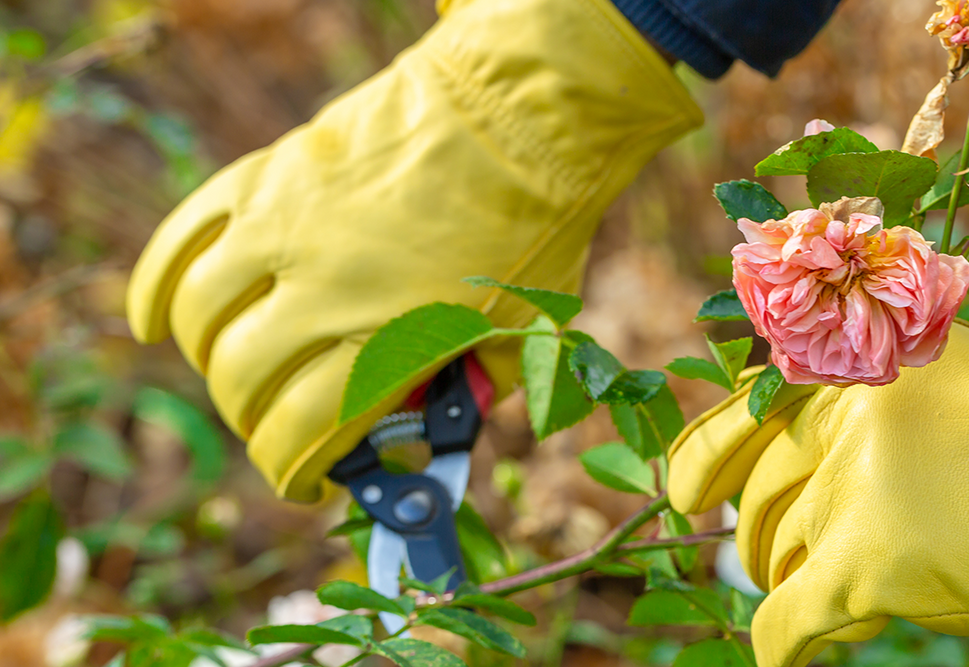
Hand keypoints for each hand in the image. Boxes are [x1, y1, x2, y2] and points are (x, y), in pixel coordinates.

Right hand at [127, 0, 700, 501]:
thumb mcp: (524, 334)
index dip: (293, 474)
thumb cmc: (534, 229)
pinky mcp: (265, 181)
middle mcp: (326, 290)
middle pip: (242, 384)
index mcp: (393, 339)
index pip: (302, 434)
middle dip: (253, 421)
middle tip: (278, 423)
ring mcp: (285, 231)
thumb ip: (475, 390)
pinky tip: (151, 326)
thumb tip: (433, 429)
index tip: (304, 484)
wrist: (518, 118)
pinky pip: (180, 243)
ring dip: (209, 359)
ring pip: (201, 320)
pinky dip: (154, 291)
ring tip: (238, 369)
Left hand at [667, 322, 968, 666]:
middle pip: (763, 498)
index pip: (745, 416)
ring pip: (775, 556)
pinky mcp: (863, 568)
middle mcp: (839, 426)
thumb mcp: (960, 365)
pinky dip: (778, 641)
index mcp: (856, 371)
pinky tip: (782, 652)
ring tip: (812, 588)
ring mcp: (848, 496)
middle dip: (757, 534)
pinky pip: (788, 620)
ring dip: (782, 578)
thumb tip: (827, 407)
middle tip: (772, 555)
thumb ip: (887, 379)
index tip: (683, 494)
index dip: (701, 460)